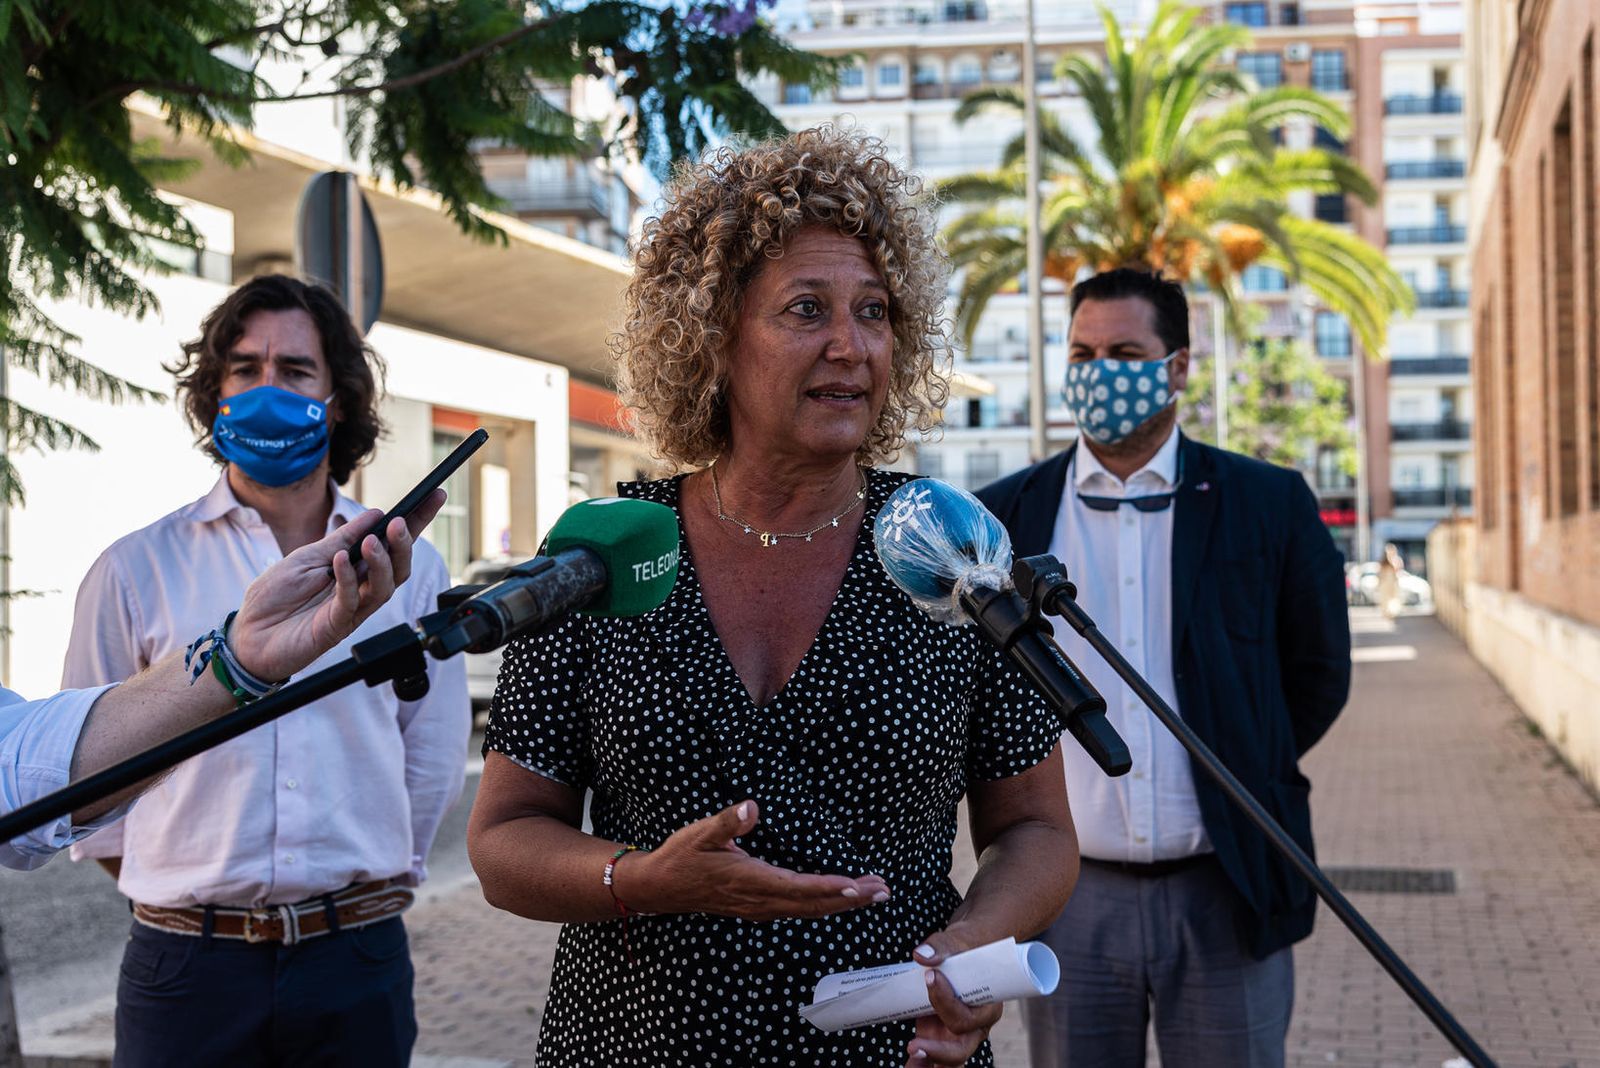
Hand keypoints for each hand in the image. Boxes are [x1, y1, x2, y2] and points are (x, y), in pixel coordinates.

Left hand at [229, 490, 445, 680]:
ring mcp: (351, 610)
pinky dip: (348, 578)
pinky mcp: (335, 627)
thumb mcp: (306, 556)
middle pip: (399, 567)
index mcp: (356, 569)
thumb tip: (374, 514)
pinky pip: (350, 601)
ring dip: (382, 560)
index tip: (434, 495)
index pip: (393, 543)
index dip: (417, 521)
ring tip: (374, 541)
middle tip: (400, 523)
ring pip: (385, 586)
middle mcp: (360, 589)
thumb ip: (340, 538)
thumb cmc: (275, 598)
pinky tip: (341, 561)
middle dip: (405, 543)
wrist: (247, 635)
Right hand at [619, 800, 890, 920]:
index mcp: (751, 881)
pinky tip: (836, 898)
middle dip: (849, 899)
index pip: (800, 888)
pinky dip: (822, 904)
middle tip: (883, 891)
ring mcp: (759, 907)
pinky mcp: (757, 907)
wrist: (660, 886)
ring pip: (808, 910)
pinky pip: (798, 910)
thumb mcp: (701, 833)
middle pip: (813, 905)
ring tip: (871, 894)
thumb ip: (728, 822)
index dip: (830, 888)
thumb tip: (751, 806)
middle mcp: (760, 900)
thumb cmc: (682, 856)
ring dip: (841, 903)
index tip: (858, 886)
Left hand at [904, 927, 1003, 1065]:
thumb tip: (922, 955)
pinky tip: (908, 1064)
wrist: (960, 956)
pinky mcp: (941, 1039)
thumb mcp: (953, 943)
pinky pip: (934, 1060)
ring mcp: (958, 1036)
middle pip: (961, 1049)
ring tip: (911, 1058)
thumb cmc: (961, 951)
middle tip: (913, 1045)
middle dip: (938, 1051)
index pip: (969, 1018)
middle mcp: (975, 1028)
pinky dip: (921, 1064)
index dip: (948, 1004)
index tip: (930, 977)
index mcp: (986, 1007)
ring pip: (949, 1060)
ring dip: (931, 1062)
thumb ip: (939, 947)